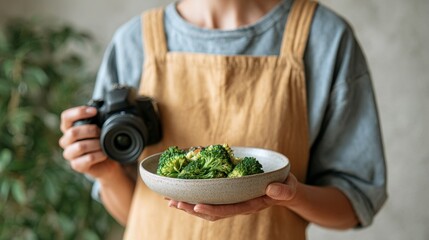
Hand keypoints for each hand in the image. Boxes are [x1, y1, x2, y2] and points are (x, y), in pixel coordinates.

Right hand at [59, 106, 119, 179]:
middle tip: (101, 132)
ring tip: (103, 144)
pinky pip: (88, 158)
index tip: (94, 111)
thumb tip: (102, 109)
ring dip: (96, 144)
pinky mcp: (76, 165)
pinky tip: (104, 154)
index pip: (66, 117)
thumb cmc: (101, 142)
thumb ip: (96, 119)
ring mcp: (70, 154)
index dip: (79, 112)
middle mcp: (66, 141)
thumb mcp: (99, 128)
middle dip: (91, 131)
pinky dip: (99, 155)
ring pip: (80, 146)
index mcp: (69, 128)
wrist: (106, 162)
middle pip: (73, 132)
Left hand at [167, 173, 298, 220]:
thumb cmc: (285, 187)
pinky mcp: (228, 195)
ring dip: (189, 204)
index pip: (228, 210)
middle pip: (212, 212)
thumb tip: (273, 189)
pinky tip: (183, 191)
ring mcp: (232, 201)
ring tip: (171, 200)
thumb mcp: (289, 188)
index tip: (196, 204)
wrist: (283, 189)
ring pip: (207, 207)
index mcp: (250, 205)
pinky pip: (210, 198)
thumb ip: (283, 191)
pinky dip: (195, 195)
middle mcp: (237, 205)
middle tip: (174, 202)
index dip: (212, 209)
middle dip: (192, 208)